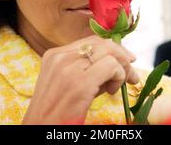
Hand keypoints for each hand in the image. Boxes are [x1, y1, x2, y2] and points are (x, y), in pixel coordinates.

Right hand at [22, 35, 138, 123]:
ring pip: (109, 51)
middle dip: (122, 56)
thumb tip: (117, 63)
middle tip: (131, 75)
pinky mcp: (80, 83)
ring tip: (117, 86)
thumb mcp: (67, 84)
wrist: (40, 130)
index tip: (125, 61)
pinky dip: (119, 76)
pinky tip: (112, 91)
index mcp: (55, 55)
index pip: (92, 41)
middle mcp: (61, 57)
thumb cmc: (55, 112)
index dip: (113, 49)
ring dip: (122, 68)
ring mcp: (69, 68)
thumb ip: (86, 69)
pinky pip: (112, 66)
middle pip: (103, 43)